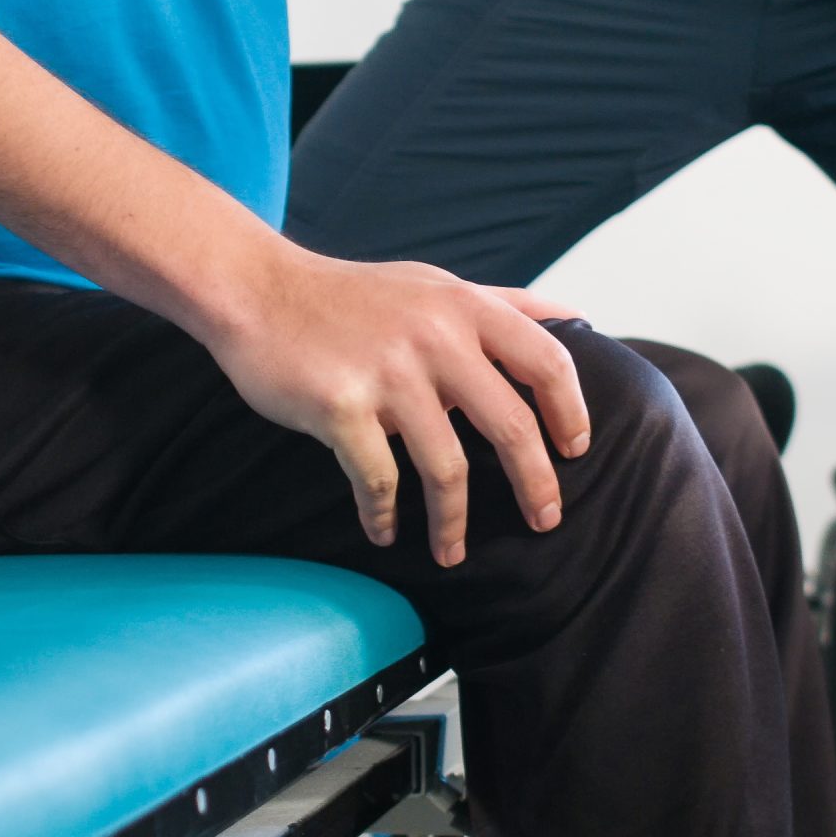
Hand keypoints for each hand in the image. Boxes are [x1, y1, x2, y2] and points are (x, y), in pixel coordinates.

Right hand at [205, 249, 592, 567]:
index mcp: (465, 307)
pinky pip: (377, 480)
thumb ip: (505, 302)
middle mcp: (435, 336)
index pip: (547, 361)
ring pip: (447, 468)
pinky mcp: (340, 406)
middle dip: (536, 485)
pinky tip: (384, 531)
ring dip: (454, 522)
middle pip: (512, 426)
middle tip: (545, 521)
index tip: (576, 452)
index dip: (571, 411)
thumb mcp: (436, 284)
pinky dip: (383, 515)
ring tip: (452, 552)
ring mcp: (388, 373)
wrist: (258, 290)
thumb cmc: (354, 296)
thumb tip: (577, 317)